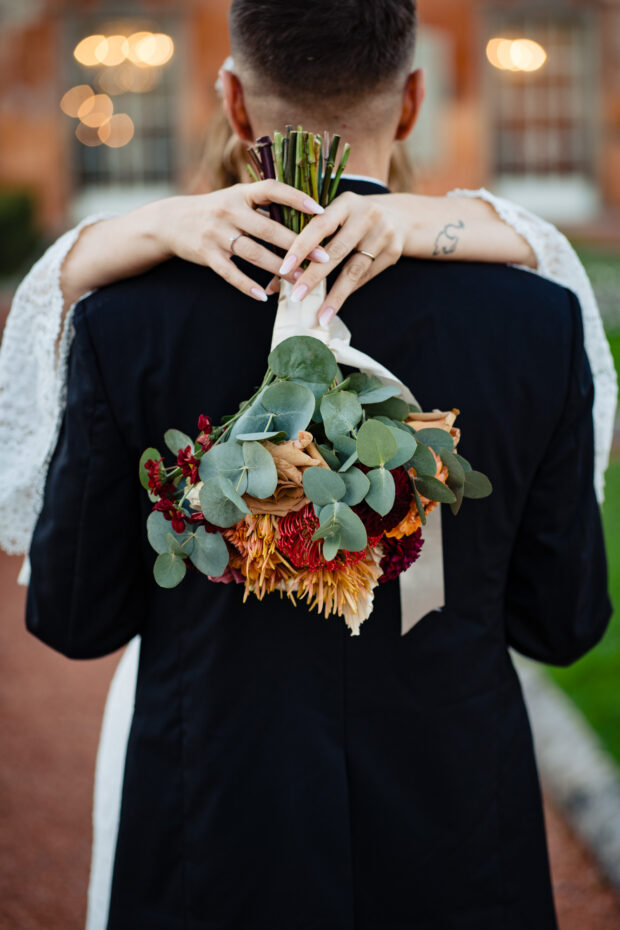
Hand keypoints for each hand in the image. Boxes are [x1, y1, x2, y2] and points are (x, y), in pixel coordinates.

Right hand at [156, 181, 328, 301]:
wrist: (171, 221)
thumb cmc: (215, 211)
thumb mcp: (235, 199)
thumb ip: (263, 206)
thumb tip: (303, 216)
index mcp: (241, 194)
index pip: (272, 190)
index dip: (296, 198)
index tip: (321, 211)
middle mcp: (229, 211)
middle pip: (268, 229)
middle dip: (298, 245)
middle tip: (323, 257)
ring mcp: (217, 234)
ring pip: (254, 254)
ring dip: (279, 269)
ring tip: (301, 279)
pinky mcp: (208, 255)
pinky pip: (231, 273)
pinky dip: (247, 286)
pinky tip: (264, 296)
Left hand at [265, 191, 405, 323]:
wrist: (402, 216)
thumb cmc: (354, 219)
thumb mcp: (336, 217)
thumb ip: (308, 242)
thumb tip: (274, 282)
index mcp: (346, 202)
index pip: (320, 225)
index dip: (301, 247)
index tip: (283, 269)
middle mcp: (366, 216)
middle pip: (336, 250)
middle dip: (314, 276)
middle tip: (296, 297)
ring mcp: (382, 234)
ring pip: (354, 270)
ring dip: (335, 296)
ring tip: (319, 316)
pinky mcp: (393, 252)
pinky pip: (365, 277)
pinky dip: (347, 292)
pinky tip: (334, 306)